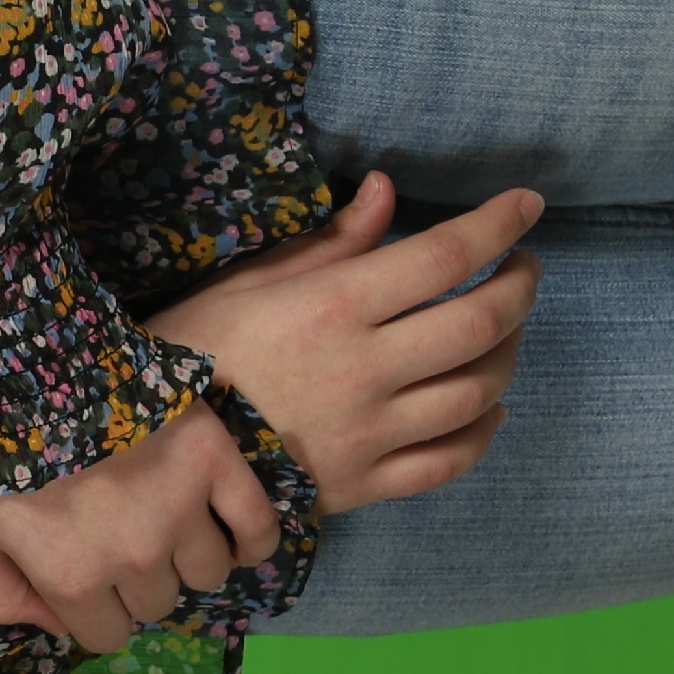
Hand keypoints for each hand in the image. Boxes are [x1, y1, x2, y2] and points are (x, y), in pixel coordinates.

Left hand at [0, 399, 279, 653]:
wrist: (23, 355)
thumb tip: (52, 625)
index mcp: (72, 577)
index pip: (106, 635)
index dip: (91, 609)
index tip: (81, 573)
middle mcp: (134, 556)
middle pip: (156, 603)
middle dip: (132, 579)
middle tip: (112, 534)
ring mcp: (181, 508)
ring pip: (206, 573)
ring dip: (185, 557)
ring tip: (159, 520)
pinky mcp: (216, 461)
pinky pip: (258, 528)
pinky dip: (250, 538)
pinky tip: (227, 529)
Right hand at [142, 172, 542, 515]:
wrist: (147, 454)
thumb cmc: (190, 352)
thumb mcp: (245, 283)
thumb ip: (327, 241)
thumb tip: (385, 189)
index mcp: (332, 307)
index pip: (445, 255)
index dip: (499, 224)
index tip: (526, 206)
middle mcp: (363, 370)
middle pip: (481, 323)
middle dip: (520, 286)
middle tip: (522, 267)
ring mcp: (369, 433)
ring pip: (478, 392)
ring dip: (508, 353)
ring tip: (502, 331)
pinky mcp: (364, 484)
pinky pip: (450, 460)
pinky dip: (483, 431)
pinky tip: (486, 408)